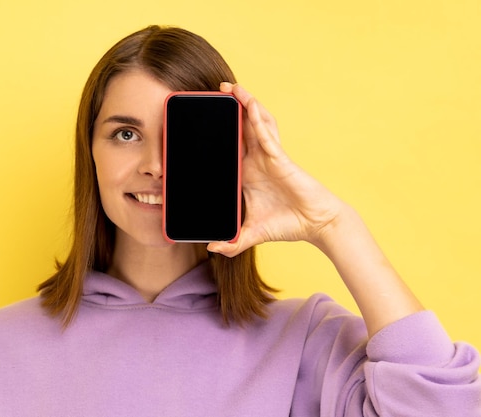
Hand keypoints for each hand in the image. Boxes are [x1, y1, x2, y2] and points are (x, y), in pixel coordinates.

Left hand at [207, 83, 346, 256]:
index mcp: (246, 172)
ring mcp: (269, 157)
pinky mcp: (280, 159)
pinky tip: (249, 106)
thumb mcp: (252, 233)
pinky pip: (268, 136)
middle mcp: (256, 160)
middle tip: (213, 92)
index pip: (228, 146)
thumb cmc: (287, 223)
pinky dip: (258, 120)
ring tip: (231, 88)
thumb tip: (211, 249)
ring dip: (244, 104)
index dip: (217, 132)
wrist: (316, 225)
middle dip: (229, 109)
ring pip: (255, 124)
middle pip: (240, 128)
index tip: (199, 119)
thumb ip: (232, 242)